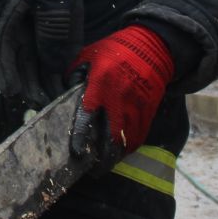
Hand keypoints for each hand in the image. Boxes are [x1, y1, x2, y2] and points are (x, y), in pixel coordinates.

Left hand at [69, 25, 173, 154]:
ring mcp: (135, 109)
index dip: (80, 137)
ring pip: (125, 143)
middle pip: (110, 139)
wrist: (152, 48)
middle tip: (92, 169)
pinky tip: (119, 152)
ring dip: (115, 157)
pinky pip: (138, 138)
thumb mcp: (88, 56)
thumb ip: (75, 74)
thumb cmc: (115, 51)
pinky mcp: (148, 113)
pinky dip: (128, 148)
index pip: (87, 117)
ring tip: (104, 164)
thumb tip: (65, 91)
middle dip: (102, 160)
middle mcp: (118, 101)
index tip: (76, 152)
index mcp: (100, 86)